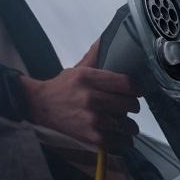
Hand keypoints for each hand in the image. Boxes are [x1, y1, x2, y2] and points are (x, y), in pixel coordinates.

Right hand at [19, 39, 140, 149]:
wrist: (40, 107)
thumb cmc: (63, 87)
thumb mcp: (79, 68)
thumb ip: (96, 55)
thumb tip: (108, 38)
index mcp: (89, 78)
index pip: (126, 83)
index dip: (137, 88)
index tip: (138, 90)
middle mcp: (91, 98)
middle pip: (129, 103)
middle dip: (133, 106)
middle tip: (131, 106)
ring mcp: (91, 118)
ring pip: (126, 124)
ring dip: (130, 125)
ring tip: (128, 123)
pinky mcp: (90, 136)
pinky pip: (118, 141)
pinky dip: (124, 140)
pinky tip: (122, 136)